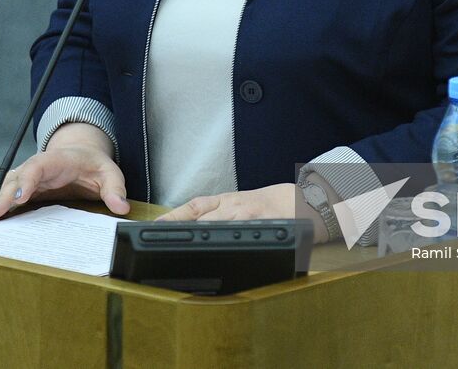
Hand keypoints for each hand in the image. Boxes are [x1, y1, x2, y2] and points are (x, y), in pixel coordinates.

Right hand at [0, 123, 129, 219]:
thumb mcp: (109, 173)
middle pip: (16, 178)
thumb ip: (115, 189)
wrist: (82, 154)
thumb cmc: (93, 163)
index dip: (27, 182)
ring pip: (7, 185)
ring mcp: (28, 177)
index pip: (37, 167)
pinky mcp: (25, 188)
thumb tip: (121, 206)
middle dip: (4, 195)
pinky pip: (8, 194)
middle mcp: (37, 167)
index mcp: (56, 160)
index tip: (21, 199)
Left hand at [156, 183, 326, 243]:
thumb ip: (219, 213)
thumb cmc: (270, 204)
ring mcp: (247, 216)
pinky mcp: (261, 225)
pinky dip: (226, 245)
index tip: (154, 225)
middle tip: (159, 243)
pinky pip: (240, 236)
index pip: (194, 206)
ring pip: (215, 227)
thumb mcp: (240, 203)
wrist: (302, 200)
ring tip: (177, 251)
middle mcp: (233, 206)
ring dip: (197, 238)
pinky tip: (216, 256)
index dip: (173, 215)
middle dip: (180, 229)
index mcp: (227, 200)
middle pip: (200, 218)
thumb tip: (191, 226)